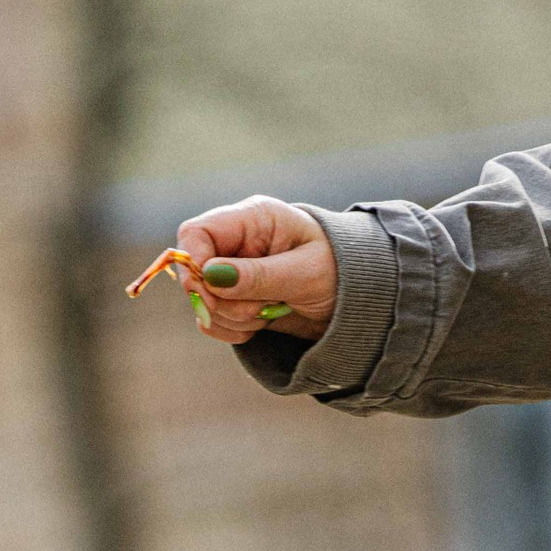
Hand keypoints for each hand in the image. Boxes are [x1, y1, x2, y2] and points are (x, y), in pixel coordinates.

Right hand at [173, 197, 335, 346]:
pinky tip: (260, 323)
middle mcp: (237, 243)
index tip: (208, 291)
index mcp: (253, 220)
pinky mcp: (235, 300)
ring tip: (270, 312)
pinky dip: (233, 330)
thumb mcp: (304, 273)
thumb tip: (210, 275)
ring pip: (204, 303)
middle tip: (259, 310)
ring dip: (233, 318)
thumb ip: (257, 275)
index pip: (197, 232)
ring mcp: (233, 273)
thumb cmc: (341, 271)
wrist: (358, 299)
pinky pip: (213, 321)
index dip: (192, 262)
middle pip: (196, 273)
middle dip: (221, 301)